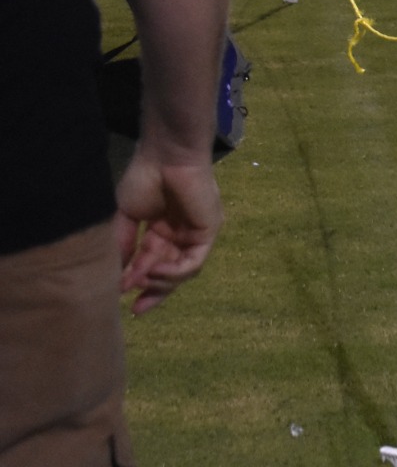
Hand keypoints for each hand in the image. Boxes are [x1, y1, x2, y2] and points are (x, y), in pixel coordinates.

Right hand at [115, 148, 222, 315]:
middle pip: (169, 272)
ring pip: (182, 271)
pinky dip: (174, 271)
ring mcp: (196, 233)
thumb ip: (124, 246)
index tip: (118, 297)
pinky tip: (154, 271)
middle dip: (153, 292)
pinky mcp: (209, 231)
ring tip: (139, 281)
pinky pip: (194, 261)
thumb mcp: (127, 217)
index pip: (151, 263)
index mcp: (161, 230)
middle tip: (137, 310)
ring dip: (160, 281)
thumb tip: (117, 275)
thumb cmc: (145, 178)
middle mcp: (180, 234)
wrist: (166, 156)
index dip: (136, 281)